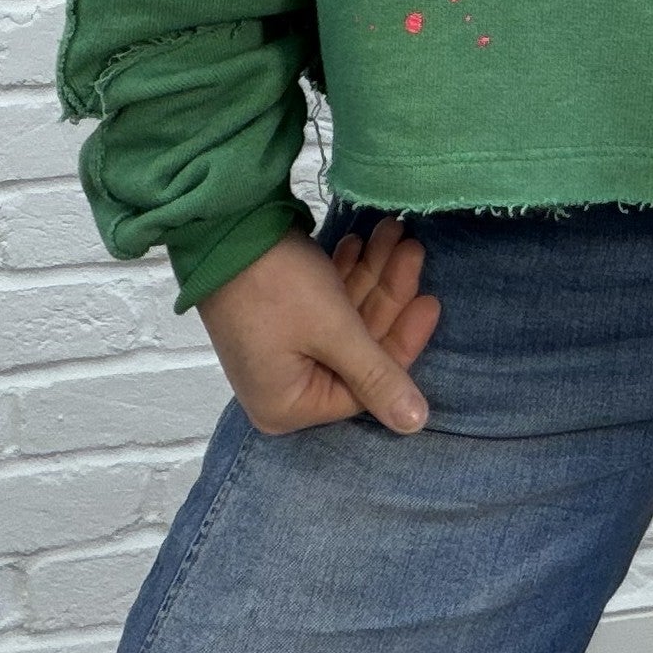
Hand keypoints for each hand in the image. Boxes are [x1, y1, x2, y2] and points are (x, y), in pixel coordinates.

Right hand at [196, 212, 440, 437]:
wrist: (222, 227)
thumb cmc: (276, 287)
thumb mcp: (333, 331)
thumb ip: (377, 376)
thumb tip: (416, 425)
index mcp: (288, 405)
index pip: (365, 386)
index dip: (402, 341)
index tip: (430, 300)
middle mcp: (283, 384)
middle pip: (357, 347)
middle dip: (387, 293)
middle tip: (411, 249)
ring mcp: (280, 348)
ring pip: (345, 318)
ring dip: (371, 274)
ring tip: (392, 232)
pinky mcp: (279, 315)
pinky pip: (324, 303)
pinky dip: (345, 273)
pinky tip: (361, 242)